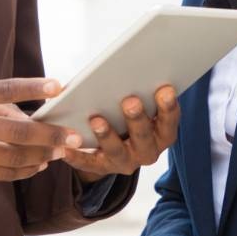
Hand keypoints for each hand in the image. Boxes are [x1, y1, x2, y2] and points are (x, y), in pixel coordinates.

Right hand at [0, 77, 81, 181]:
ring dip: (41, 156)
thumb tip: (30, 118)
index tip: (58, 86)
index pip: (5, 89)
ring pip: (12, 158)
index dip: (32, 87)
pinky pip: (2, 174)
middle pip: (16, 133)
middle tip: (72, 137)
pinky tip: (39, 165)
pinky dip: (24, 170)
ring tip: (60, 152)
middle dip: (49, 136)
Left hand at [64, 85, 179, 180]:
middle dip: (138, 119)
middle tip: (130, 101)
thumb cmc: (126, 111)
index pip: (169, 123)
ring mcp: (126, 161)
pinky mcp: (103, 167)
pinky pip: (89, 164)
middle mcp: (147, 151)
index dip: (169, 108)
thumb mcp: (138, 101)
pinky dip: (78, 157)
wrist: (114, 144)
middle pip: (145, 138)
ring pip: (118, 152)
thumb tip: (126, 68)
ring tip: (96, 120)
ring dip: (108, 136)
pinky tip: (66, 147)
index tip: (166, 89)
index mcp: (161, 134)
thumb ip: (137, 87)